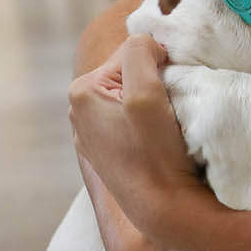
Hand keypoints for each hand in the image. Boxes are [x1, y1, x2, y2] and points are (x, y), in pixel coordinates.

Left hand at [68, 35, 209, 245]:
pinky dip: (147, 121)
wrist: (163, 208)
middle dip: (153, 80)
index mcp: (82, 91)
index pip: (131, 50)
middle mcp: (79, 110)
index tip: (170, 91)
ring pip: (131, 94)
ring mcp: (91, 133)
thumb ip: (140, 52)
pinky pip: (130, 119)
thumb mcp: (145, 91)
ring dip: (153, 100)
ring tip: (165, 124)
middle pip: (129, 72)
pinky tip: (156, 139)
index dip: (159, 63)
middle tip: (170, 106)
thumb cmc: (154, 152)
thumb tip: (147, 43)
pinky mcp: (107, 150)